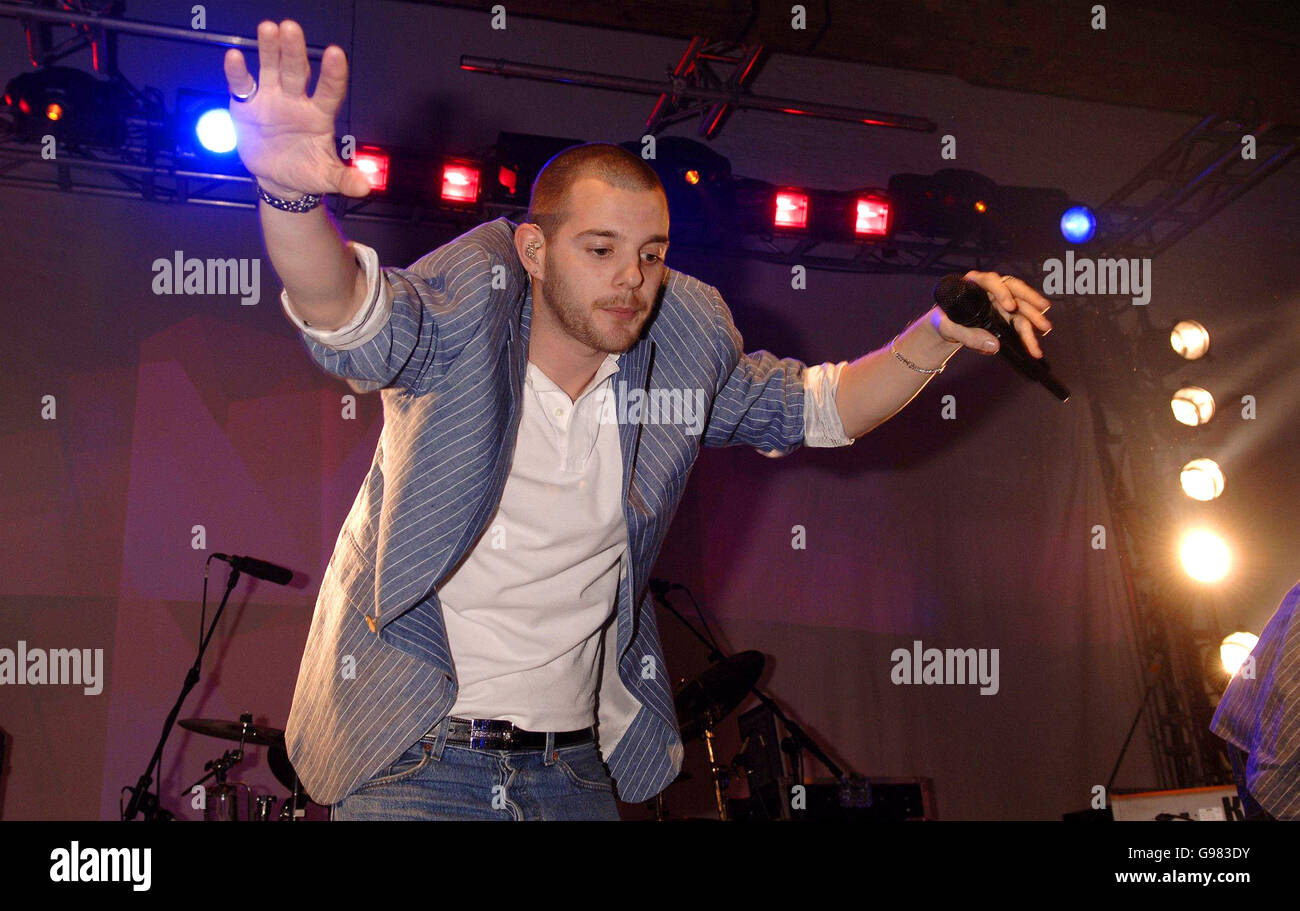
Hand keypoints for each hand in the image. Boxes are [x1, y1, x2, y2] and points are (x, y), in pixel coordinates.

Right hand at [223, 20, 370, 197]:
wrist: (279, 179)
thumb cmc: (307, 171)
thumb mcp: (326, 177)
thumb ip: (344, 179)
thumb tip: (365, 187)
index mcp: (319, 114)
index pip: (329, 90)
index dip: (333, 73)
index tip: (336, 54)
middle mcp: (297, 100)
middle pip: (297, 71)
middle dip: (294, 50)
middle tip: (291, 28)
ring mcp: (272, 98)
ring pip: (271, 68)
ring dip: (270, 49)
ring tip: (268, 29)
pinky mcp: (247, 104)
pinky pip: (242, 85)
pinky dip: (237, 71)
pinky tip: (234, 56)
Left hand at [932, 271, 1053, 356]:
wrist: (946, 326)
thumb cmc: (945, 321)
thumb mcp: (949, 328)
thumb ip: (969, 337)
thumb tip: (995, 346)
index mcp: (973, 284)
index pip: (990, 280)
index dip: (1002, 291)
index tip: (1010, 306)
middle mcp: (990, 289)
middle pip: (1014, 289)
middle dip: (1029, 299)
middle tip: (1041, 311)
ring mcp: (1000, 301)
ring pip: (1021, 304)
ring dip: (1034, 315)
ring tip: (1045, 327)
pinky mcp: (1006, 314)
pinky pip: (1020, 319)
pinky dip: (1028, 329)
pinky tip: (1036, 338)